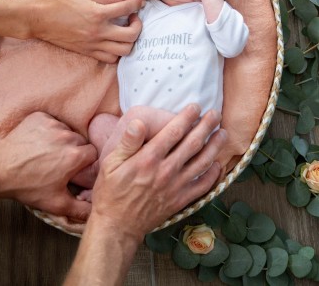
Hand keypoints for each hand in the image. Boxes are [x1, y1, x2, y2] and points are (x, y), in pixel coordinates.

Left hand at [0, 112, 96, 219]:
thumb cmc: (27, 185)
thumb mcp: (56, 203)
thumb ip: (80, 209)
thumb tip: (94, 211)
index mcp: (75, 156)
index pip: (93, 153)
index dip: (86, 161)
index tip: (76, 167)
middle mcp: (67, 137)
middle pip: (80, 141)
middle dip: (74, 150)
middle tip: (60, 162)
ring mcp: (53, 126)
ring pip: (66, 130)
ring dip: (61, 140)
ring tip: (48, 152)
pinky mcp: (41, 118)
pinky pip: (52, 122)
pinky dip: (48, 130)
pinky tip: (39, 142)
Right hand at [29, 0, 143, 62]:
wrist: (40, 19)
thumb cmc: (61, 4)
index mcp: (98, 13)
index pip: (127, 9)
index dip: (138, 4)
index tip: (140, 3)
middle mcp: (98, 31)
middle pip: (131, 35)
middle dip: (138, 26)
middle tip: (133, 19)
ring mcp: (93, 44)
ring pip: (124, 50)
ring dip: (129, 41)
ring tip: (125, 32)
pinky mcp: (88, 53)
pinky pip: (110, 59)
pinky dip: (117, 52)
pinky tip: (114, 42)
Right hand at [91, 105, 226, 242]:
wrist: (117, 226)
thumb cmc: (111, 192)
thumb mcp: (110, 164)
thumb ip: (127, 142)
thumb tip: (138, 122)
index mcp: (149, 159)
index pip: (173, 132)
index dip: (187, 117)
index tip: (196, 106)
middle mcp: (166, 171)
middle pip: (193, 144)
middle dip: (206, 126)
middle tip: (215, 114)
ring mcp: (176, 187)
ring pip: (202, 162)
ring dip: (215, 146)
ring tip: (222, 134)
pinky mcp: (180, 201)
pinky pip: (202, 186)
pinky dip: (213, 175)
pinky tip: (218, 165)